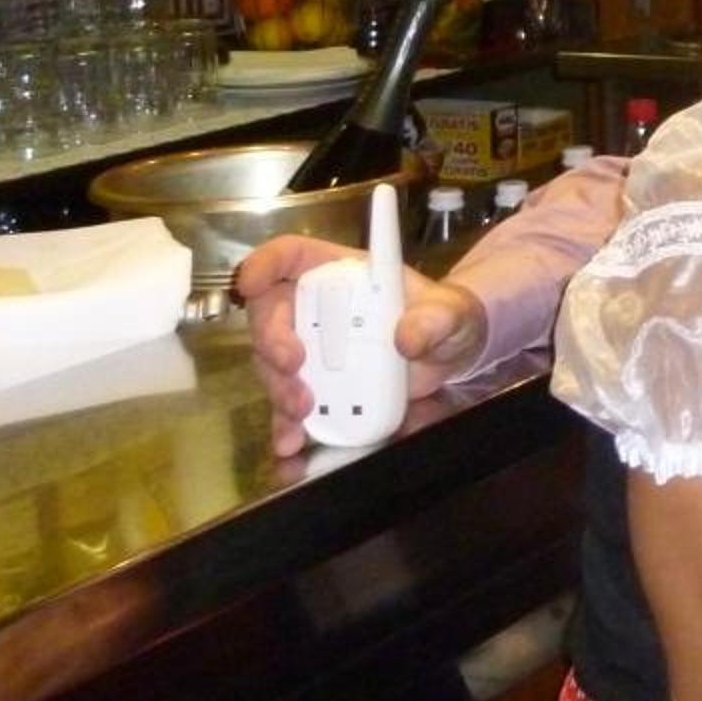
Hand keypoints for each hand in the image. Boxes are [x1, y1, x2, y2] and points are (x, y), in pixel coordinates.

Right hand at [233, 234, 488, 456]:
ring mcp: (313, 350)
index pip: (291, 256)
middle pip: (271, 315)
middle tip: (295, 366)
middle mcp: (316, 310)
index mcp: (341, 274)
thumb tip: (409, 337)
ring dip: (280, 389)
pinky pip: (291, 407)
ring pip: (274, 365)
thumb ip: (435, 317)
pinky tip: (290, 444)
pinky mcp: (319, 388)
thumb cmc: (444, 317)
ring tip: (302, 411)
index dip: (265, 263)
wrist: (450, 358)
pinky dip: (287, 426)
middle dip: (273, 341)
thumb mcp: (450, 311)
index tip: (251, 283)